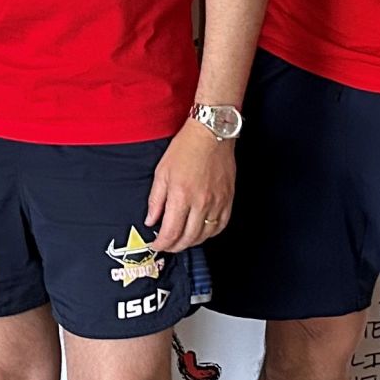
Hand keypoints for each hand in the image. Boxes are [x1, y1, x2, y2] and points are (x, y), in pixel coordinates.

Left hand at [145, 120, 233, 253]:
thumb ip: (156, 200)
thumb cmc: (185, 148)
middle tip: (167, 245)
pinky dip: (210, 234)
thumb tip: (151, 221)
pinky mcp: (228, 199)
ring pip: (205, 235)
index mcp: (181, 196)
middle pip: (188, 238)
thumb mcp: (162, 172)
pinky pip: (220, 226)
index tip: (156, 245)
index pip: (170, 232)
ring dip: (192, 242)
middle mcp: (200, 203)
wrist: (211, 133)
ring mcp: (217, 202)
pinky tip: (201, 232)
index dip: (162, 244)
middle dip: (175, 246)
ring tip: (182, 240)